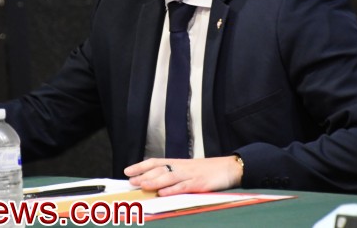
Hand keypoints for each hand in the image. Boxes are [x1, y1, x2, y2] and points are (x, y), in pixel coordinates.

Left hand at [124, 156, 242, 195]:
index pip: (155, 162)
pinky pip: (184, 187)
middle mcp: (182, 167)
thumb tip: (156, 183)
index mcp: (178, 163)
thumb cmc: (208, 171)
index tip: (127, 171)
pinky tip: (163, 193)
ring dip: (154, 181)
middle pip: (159, 169)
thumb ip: (174, 176)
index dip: (141, 166)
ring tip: (142, 185)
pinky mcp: (199, 184)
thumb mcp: (188, 171)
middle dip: (144, 175)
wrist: (229, 168)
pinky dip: (172, 190)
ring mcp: (190, 175)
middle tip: (131, 180)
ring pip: (169, 177)